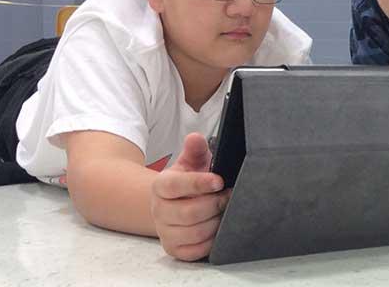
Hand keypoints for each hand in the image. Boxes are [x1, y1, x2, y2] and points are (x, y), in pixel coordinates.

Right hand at [151, 133, 229, 260]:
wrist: (174, 204)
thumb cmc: (188, 181)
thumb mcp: (191, 162)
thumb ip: (194, 149)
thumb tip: (195, 138)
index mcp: (161, 186)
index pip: (176, 186)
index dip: (199, 183)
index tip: (219, 181)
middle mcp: (159, 211)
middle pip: (189, 213)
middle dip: (215, 204)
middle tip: (229, 196)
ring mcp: (165, 232)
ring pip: (196, 232)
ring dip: (217, 221)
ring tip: (226, 210)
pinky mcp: (175, 250)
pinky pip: (197, 250)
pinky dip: (213, 239)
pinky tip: (219, 226)